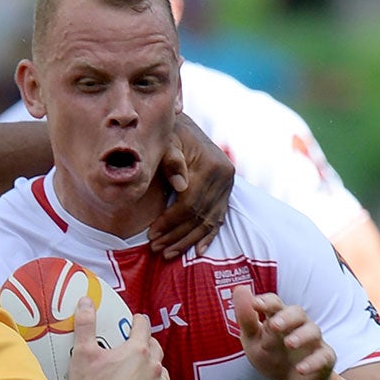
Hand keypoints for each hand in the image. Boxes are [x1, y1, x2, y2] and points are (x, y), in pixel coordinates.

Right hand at [67, 296, 170, 379]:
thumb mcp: (82, 353)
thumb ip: (86, 324)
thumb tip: (86, 300)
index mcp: (137, 350)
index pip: (143, 326)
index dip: (137, 322)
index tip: (134, 322)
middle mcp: (154, 367)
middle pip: (156, 349)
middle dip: (147, 346)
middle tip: (135, 350)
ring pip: (162, 373)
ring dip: (153, 372)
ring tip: (139, 376)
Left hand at [151, 115, 233, 259]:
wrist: (185, 126)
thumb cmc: (169, 134)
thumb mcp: (167, 141)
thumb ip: (171, 159)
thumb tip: (180, 185)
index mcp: (210, 165)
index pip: (189, 203)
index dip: (169, 222)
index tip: (151, 234)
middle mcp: (224, 176)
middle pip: (198, 216)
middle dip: (175, 235)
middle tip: (156, 248)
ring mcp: (227, 184)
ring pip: (208, 221)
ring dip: (187, 240)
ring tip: (168, 253)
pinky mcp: (227, 190)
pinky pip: (218, 218)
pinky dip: (208, 236)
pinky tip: (198, 251)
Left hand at [232, 286, 336, 379]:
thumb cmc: (272, 355)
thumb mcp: (253, 340)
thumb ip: (246, 318)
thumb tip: (240, 289)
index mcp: (279, 318)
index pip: (275, 304)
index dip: (267, 302)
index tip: (255, 304)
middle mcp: (298, 325)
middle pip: (297, 313)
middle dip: (286, 317)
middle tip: (274, 325)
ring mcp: (313, 341)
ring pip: (313, 331)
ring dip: (301, 336)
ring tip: (289, 344)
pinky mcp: (324, 358)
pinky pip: (323, 357)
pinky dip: (313, 362)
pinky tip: (300, 369)